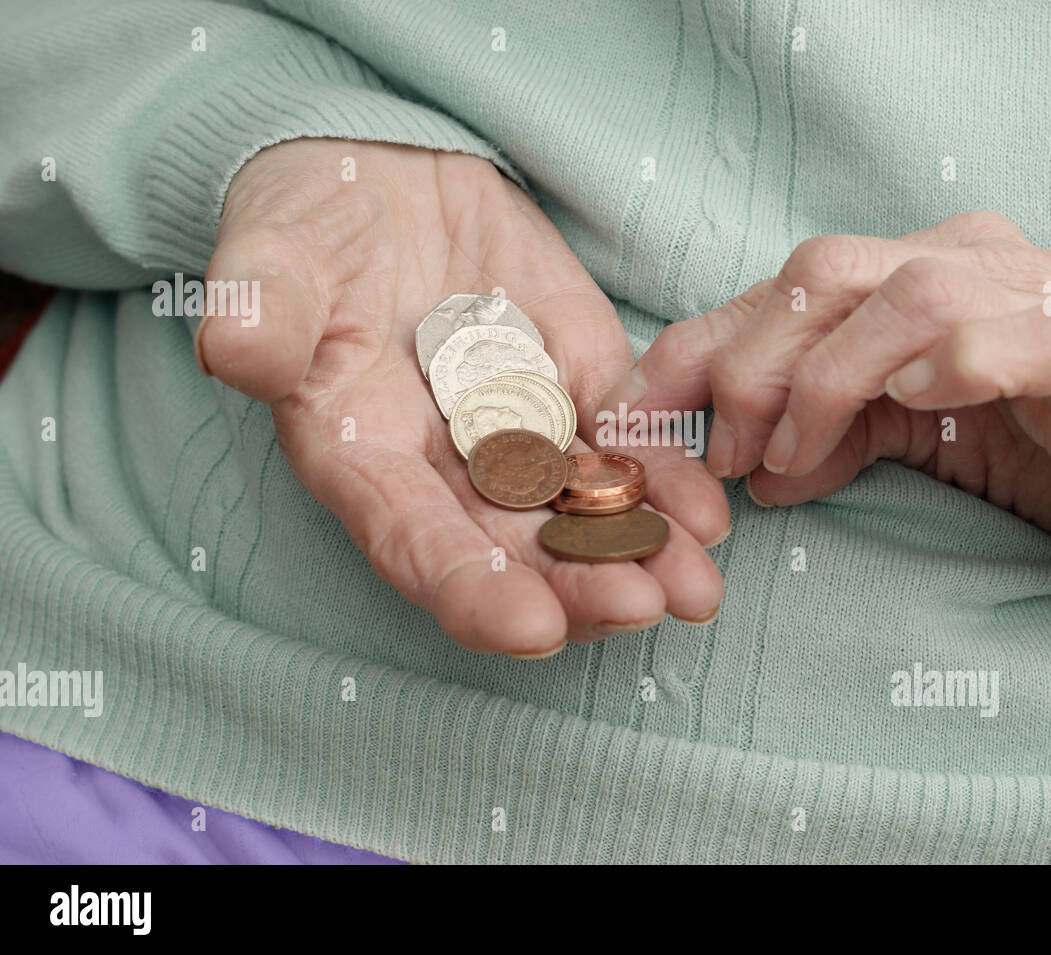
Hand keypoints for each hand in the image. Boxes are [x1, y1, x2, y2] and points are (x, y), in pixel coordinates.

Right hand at [199, 139, 727, 654]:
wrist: (381, 182)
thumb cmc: (306, 229)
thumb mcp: (270, 255)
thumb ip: (261, 308)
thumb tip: (236, 349)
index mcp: (361, 457)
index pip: (412, 542)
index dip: (470, 590)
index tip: (533, 628)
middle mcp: (445, 469)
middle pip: (515, 549)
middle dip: (581, 586)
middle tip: (645, 606)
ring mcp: (518, 434)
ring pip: (580, 512)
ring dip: (640, 553)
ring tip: (697, 584)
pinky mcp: (574, 388)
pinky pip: (623, 444)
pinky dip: (665, 478)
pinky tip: (708, 511)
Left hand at [601, 211, 1050, 625]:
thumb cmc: (1029, 461)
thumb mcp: (902, 445)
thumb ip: (823, 437)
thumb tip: (743, 466)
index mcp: (913, 275)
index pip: (780, 291)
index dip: (693, 352)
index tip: (630, 427)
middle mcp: (970, 262)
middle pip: (822, 274)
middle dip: (746, 367)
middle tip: (720, 460)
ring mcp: (1036, 295)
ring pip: (902, 295)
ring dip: (823, 383)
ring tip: (790, 460)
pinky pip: (1010, 334)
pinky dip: (946, 364)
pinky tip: (910, 406)